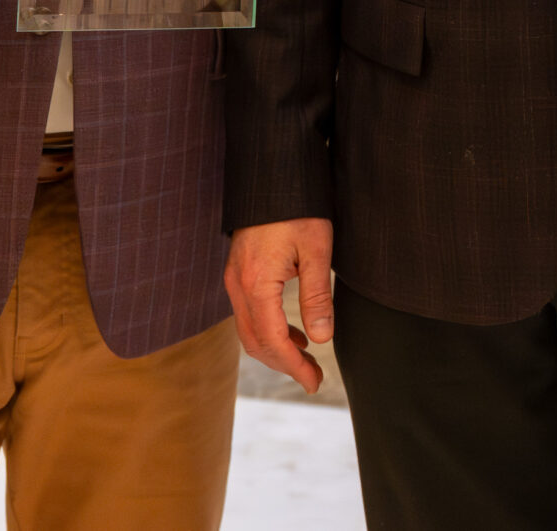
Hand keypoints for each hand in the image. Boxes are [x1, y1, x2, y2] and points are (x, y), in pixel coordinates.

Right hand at [226, 218, 335, 391]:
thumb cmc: (297, 208)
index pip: (272, 340)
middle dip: (284, 364)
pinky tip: (293, 333)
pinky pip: (249, 314)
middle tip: (313, 377)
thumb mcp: (316, 250)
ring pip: (249, 331)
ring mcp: (234, 279)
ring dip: (276, 349)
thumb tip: (322, 339)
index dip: (293, 366)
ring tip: (307, 359)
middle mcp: (237, 286)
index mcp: (255, 283)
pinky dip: (268, 331)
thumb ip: (317, 295)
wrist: (271, 174)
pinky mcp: (238, 273)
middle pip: (256, 342)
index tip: (314, 381)